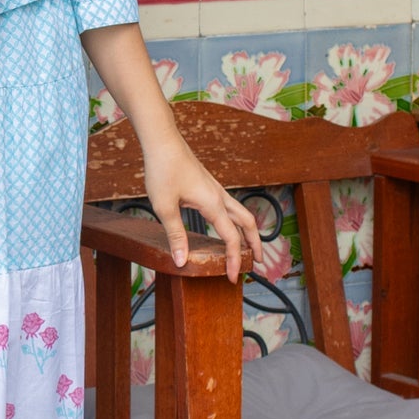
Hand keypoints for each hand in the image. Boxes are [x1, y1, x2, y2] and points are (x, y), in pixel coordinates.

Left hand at [139, 128, 266, 279]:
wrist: (162, 141)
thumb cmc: (163, 170)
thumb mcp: (165, 207)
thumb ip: (176, 235)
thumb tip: (182, 261)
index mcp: (213, 204)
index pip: (232, 238)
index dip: (234, 260)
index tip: (232, 277)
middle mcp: (219, 196)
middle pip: (247, 223)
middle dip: (254, 244)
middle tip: (256, 263)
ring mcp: (215, 189)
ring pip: (240, 213)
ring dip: (247, 231)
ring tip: (247, 247)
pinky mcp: (208, 185)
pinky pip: (229, 206)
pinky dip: (235, 220)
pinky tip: (225, 225)